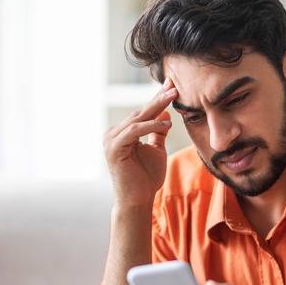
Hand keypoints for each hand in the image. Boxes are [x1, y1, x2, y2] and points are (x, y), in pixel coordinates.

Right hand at [103, 78, 176, 205]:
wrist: (138, 200)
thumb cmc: (146, 178)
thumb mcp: (156, 150)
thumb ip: (158, 132)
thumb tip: (165, 113)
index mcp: (122, 133)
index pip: (142, 113)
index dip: (157, 99)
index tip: (173, 86)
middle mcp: (113, 133)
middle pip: (140, 112)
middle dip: (158, 97)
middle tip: (174, 84)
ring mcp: (111, 140)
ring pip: (137, 118)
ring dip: (156, 106)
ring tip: (173, 96)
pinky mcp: (113, 148)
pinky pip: (134, 131)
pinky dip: (150, 125)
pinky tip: (166, 123)